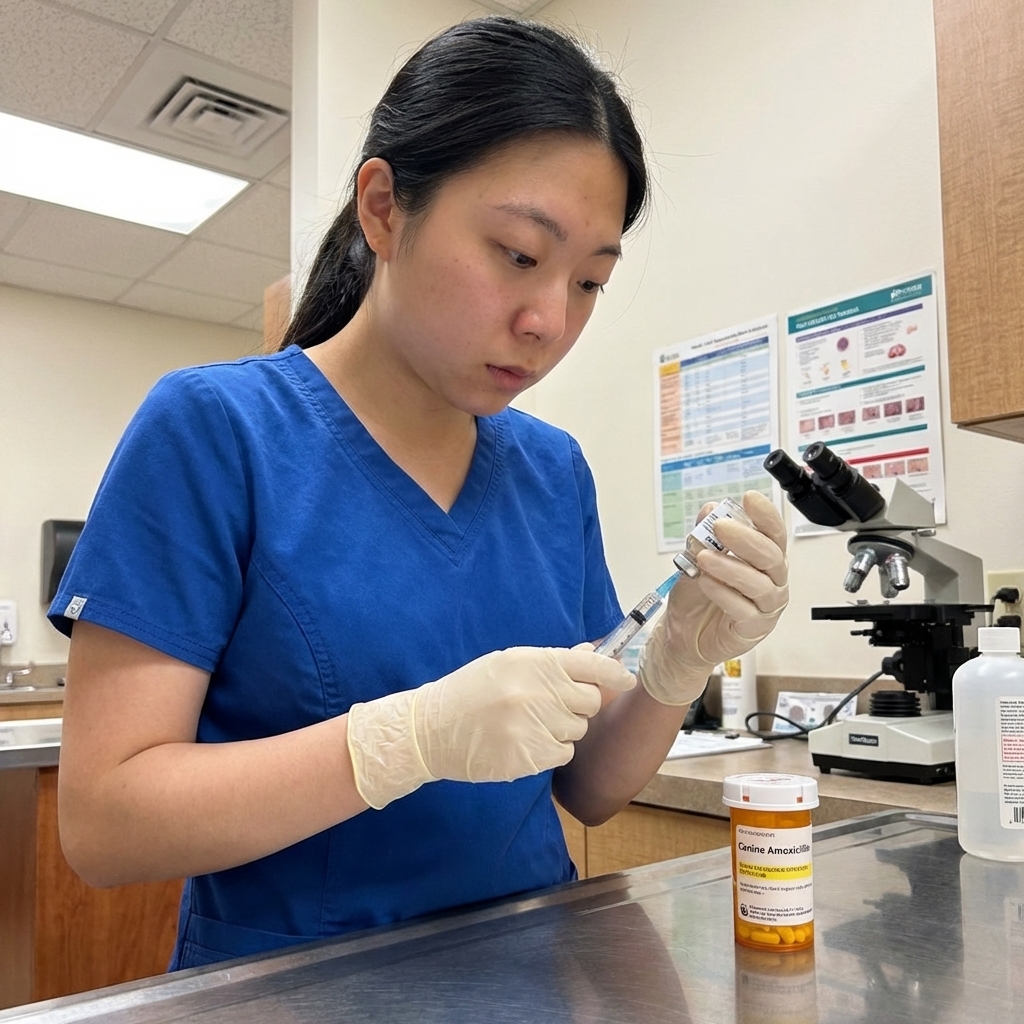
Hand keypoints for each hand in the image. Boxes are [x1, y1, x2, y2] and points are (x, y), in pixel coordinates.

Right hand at [347, 646, 635, 808]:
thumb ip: (552, 662)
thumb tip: (591, 655)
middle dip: (577, 704)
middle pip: (590, 701)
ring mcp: (537, 726)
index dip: (614, 674)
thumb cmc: (470, 691)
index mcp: (536, 663)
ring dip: (561, 728)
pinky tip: (523, 742)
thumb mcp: (508, 664)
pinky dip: (549, 750)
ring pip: (577, 729)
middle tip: (550, 705)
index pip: (592, 666)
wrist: (432, 730)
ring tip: (527, 723)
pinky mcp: (532, 756)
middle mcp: (541, 692)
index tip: (626, 680)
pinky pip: (563, 753)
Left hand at [639, 491, 788, 705]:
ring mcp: (766, 606)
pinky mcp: (753, 628)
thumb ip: (704, 535)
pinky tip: (706, 583)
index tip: (750, 499)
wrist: (683, 633)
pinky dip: (724, 594)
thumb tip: (710, 509)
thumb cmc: (698, 596)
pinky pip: (745, 610)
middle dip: (746, 539)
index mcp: (763, 559)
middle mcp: (771, 580)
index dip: (765, 515)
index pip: (773, 533)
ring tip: (705, 558)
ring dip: (731, 567)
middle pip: (771, 556)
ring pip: (759, 584)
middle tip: (721, 527)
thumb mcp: (696, 558)